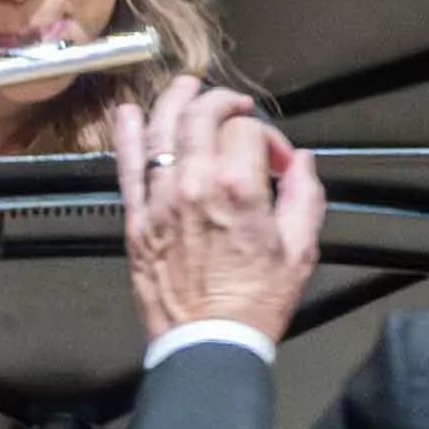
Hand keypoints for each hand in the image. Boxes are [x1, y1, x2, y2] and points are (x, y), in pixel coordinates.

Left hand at [113, 78, 320, 342]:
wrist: (208, 344)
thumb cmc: (254, 302)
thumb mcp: (299, 249)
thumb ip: (304, 196)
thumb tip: (301, 163)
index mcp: (237, 188)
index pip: (247, 130)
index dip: (266, 136)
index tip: (275, 161)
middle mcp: (193, 185)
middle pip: (200, 115)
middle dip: (220, 101)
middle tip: (234, 106)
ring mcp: (159, 201)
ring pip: (159, 131)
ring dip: (172, 100)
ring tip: (185, 85)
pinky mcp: (136, 222)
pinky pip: (126, 168)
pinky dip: (124, 135)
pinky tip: (124, 112)